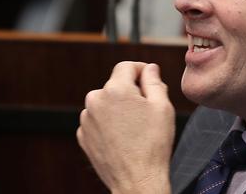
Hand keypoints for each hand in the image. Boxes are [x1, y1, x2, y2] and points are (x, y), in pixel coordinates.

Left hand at [77, 62, 174, 193]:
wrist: (137, 180)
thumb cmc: (152, 145)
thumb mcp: (162, 107)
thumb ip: (154, 81)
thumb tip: (149, 68)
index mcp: (116, 89)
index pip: (126, 66)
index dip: (141, 70)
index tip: (150, 78)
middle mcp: (95, 100)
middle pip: (116, 85)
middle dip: (131, 92)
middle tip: (148, 109)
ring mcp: (86, 119)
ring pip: (106, 102)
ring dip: (119, 108)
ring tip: (135, 128)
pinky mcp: (83, 135)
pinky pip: (98, 120)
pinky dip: (109, 123)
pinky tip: (123, 137)